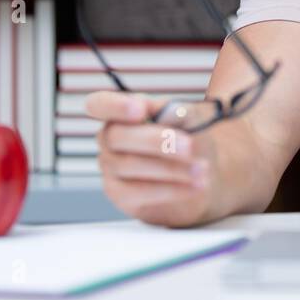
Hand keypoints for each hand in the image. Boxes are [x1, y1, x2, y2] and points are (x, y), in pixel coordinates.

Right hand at [86, 91, 216, 227]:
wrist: (201, 174)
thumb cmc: (191, 138)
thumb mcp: (192, 119)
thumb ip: (180, 112)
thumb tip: (171, 112)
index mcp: (122, 112)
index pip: (99, 104)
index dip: (114, 106)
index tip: (140, 109)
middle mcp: (109, 139)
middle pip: (117, 136)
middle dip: (156, 141)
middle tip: (188, 146)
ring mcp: (111, 167)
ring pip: (129, 165)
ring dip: (170, 168)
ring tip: (201, 169)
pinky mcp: (121, 195)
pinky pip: (138, 192)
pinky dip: (170, 188)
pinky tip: (194, 186)